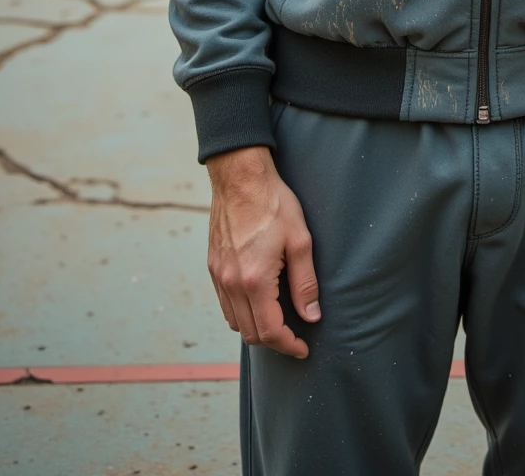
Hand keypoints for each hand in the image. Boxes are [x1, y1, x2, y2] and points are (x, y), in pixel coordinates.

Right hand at [205, 145, 319, 358]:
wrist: (240, 177)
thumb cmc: (273, 203)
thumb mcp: (300, 240)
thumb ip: (305, 282)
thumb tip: (311, 316)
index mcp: (255, 281)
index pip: (270, 332)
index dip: (289, 346)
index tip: (304, 348)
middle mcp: (231, 284)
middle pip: (251, 333)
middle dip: (275, 341)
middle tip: (295, 335)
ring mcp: (218, 276)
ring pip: (235, 322)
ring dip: (256, 328)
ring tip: (278, 320)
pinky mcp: (212, 266)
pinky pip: (225, 304)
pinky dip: (241, 312)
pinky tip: (258, 301)